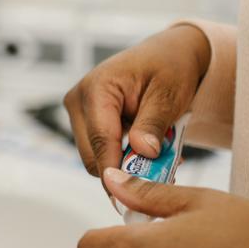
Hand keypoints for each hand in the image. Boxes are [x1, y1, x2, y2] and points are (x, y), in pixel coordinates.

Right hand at [63, 25, 210, 176]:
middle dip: (124, 169)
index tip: (135, 193)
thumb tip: (142, 152)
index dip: (116, 171)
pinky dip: (124, 157)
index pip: (100, 140)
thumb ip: (152, 124)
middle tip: (161, 175)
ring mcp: (80, 111)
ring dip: (126, 164)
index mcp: (96, 88)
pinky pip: (101, 150)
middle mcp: (79, 99)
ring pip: (95, 156)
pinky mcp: (87, 120)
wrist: (168, 54)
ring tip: (160, 159)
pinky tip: (149, 152)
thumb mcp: (168, 95)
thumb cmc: (169, 67)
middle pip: (92, 155)